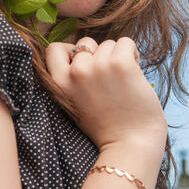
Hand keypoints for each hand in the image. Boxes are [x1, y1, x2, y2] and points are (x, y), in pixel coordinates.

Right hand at [45, 36, 167, 150]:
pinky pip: (126, 42)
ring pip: (108, 44)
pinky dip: (133, 53)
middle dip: (98, 54)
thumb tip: (78, 51)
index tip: (84, 62)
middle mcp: (76, 72)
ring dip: (117, 56)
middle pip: (85, 43)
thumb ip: (70, 79)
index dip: (70, 51)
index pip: (54, 48)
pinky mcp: (120, 63)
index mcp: (59, 83)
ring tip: (123, 79)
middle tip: (108, 76)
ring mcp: (98, 66)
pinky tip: (134, 70)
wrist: (130, 146)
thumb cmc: (105, 127)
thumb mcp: (73, 103)